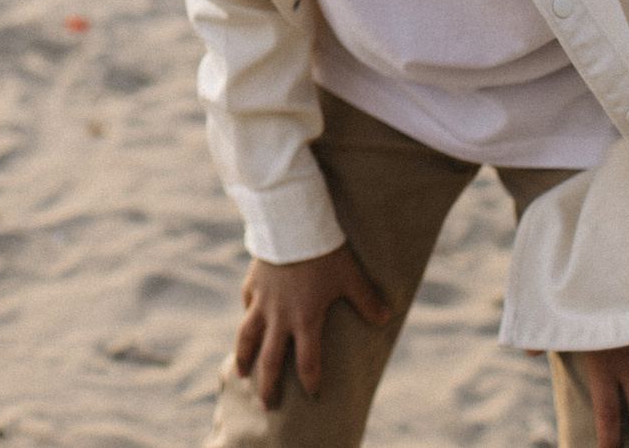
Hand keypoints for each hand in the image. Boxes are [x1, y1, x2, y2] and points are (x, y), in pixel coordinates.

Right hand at [233, 246, 390, 407]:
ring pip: (247, 337)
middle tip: (267, 405)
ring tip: (242, 374)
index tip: (313, 395)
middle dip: (268, 386)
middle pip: (270, 360)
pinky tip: (247, 321)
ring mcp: (262, 301)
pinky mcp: (253, 283)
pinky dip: (247, 317)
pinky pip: (247, 305)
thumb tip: (387, 317)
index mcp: (305, 320)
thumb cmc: (325, 251)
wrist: (292, 223)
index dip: (311, 382)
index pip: (307, 362)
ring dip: (244, 358)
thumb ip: (366, 300)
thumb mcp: (351, 276)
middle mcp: (280, 317)